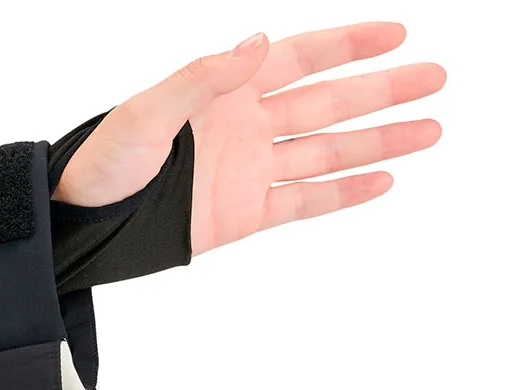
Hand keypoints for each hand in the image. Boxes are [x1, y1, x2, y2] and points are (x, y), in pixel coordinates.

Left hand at [53, 23, 445, 254]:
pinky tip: (381, 181)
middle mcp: (248, 127)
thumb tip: (260, 42)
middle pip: (330, 102)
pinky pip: (304, 202)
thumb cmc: (105, 161)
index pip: (302, 58)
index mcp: (227, 92)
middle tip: (436, 77)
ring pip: (328, 152)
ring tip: (429, 130)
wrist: (87, 222)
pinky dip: (343, 193)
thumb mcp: (148, 111)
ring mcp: (251, 171)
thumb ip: (205, 77)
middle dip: (383, 90)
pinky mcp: (245, 214)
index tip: (397, 32)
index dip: (350, 44)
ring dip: (379, 141)